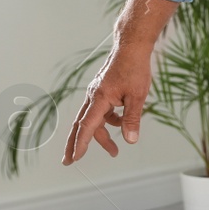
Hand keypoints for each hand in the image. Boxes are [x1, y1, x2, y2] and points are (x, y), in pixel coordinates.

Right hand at [62, 44, 150, 163]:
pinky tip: (121, 122)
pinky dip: (108, 121)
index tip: (74, 158)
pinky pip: (101, 111)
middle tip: (70, 161)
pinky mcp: (102, 91)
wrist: (132, 47)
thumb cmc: (135, 68)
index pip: (86, 126)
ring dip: (100, 135)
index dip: (80, 143)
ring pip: (93, 119)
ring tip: (114, 150)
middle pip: (82, 125)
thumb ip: (132, 119)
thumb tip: (130, 140)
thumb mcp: (138, 96)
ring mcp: (96, 93)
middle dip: (76, 144)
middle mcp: (94, 96)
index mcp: (100, 98)